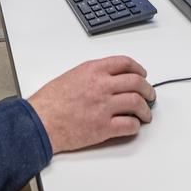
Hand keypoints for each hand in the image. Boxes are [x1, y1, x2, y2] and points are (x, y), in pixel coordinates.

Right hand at [28, 56, 154, 152]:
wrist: (40, 121)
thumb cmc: (50, 101)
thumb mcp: (72, 75)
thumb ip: (92, 74)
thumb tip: (110, 79)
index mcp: (93, 70)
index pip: (125, 63)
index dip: (138, 69)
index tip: (142, 74)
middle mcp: (102, 85)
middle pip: (136, 82)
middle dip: (148, 89)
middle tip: (150, 95)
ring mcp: (104, 106)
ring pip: (137, 103)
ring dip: (146, 109)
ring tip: (146, 114)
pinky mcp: (104, 127)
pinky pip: (129, 125)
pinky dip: (135, 126)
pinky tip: (133, 126)